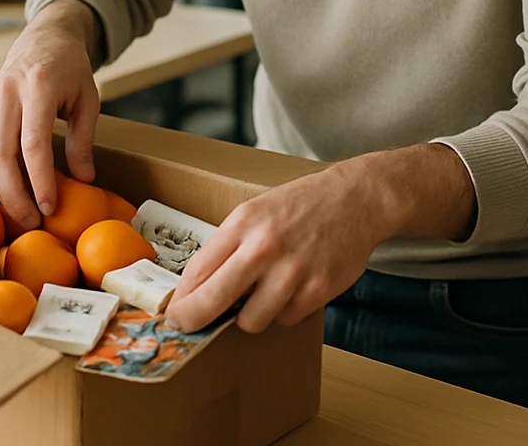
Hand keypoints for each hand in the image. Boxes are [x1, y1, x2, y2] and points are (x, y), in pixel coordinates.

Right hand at [0, 0, 102, 231]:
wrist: (44, 39)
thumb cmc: (70, 70)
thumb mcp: (88, 100)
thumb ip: (83, 140)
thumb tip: (82, 180)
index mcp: (38, 86)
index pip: (33, 143)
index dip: (39, 180)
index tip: (50, 207)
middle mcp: (7, 91)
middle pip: (0, 155)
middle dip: (14, 195)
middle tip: (33, 220)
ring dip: (0, 190)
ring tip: (23, 211)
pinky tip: (10, 190)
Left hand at [165, 165, 382, 334]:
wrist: (354, 199)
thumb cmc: (299, 205)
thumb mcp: (255, 211)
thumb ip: (228, 246)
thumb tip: (198, 288)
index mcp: (243, 222)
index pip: (198, 270)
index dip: (181, 298)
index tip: (173, 311)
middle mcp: (264, 246)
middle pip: (213, 300)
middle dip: (193, 320)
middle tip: (185, 327)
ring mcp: (293, 271)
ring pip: (250, 321)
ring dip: (249, 315)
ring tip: (259, 294)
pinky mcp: (318, 290)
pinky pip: (285, 320)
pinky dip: (283, 311)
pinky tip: (291, 288)